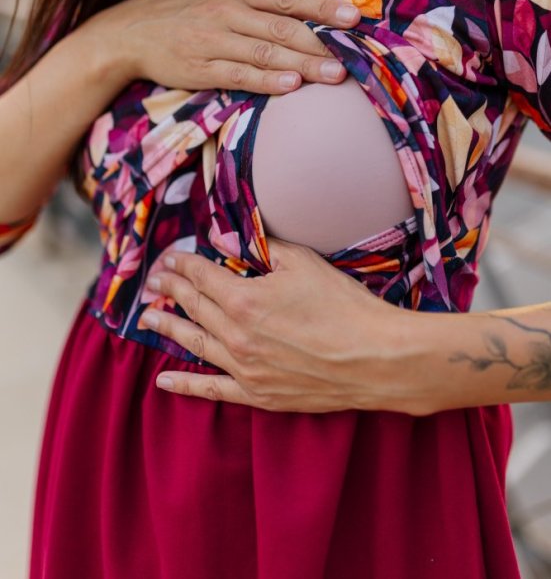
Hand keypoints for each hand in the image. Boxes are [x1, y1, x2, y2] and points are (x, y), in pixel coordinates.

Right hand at [87, 0, 358, 94]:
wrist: (125, 33)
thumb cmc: (176, 4)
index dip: (322, 6)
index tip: (354, 17)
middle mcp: (225, 11)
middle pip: (281, 26)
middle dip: (320, 41)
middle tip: (354, 56)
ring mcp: (211, 41)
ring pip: (264, 52)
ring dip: (301, 64)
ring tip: (334, 75)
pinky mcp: (198, 69)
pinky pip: (236, 75)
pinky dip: (264, 80)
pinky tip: (290, 87)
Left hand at [138, 237, 414, 412]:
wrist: (376, 358)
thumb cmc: (344, 306)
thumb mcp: (304, 262)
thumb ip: (263, 248)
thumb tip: (231, 237)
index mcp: (244, 299)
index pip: (202, 276)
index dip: (183, 265)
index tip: (170, 258)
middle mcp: (236, 335)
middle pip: (194, 307)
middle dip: (171, 290)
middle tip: (154, 281)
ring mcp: (245, 368)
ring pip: (195, 343)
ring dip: (168, 327)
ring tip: (147, 317)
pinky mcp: (258, 395)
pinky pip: (212, 389)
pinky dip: (185, 384)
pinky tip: (164, 379)